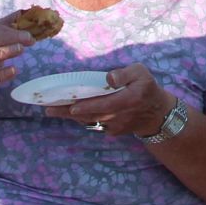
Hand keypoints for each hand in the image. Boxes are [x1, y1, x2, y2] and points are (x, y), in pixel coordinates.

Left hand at [49, 63, 178, 138]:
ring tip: (52, 110)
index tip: (71, 106)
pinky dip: (80, 118)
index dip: (88, 106)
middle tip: (48, 109)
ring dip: (70, 116)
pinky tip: (68, 112)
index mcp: (128, 100)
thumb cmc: (147, 89)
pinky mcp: (111, 131)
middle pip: (90, 115)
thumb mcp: (142, 74)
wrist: (156, 115)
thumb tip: (109, 78)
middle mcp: (119, 116)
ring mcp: (114, 126)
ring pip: (89, 120)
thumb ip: (126, 73)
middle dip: (68, 112)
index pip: (105, 104)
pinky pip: (93, 124)